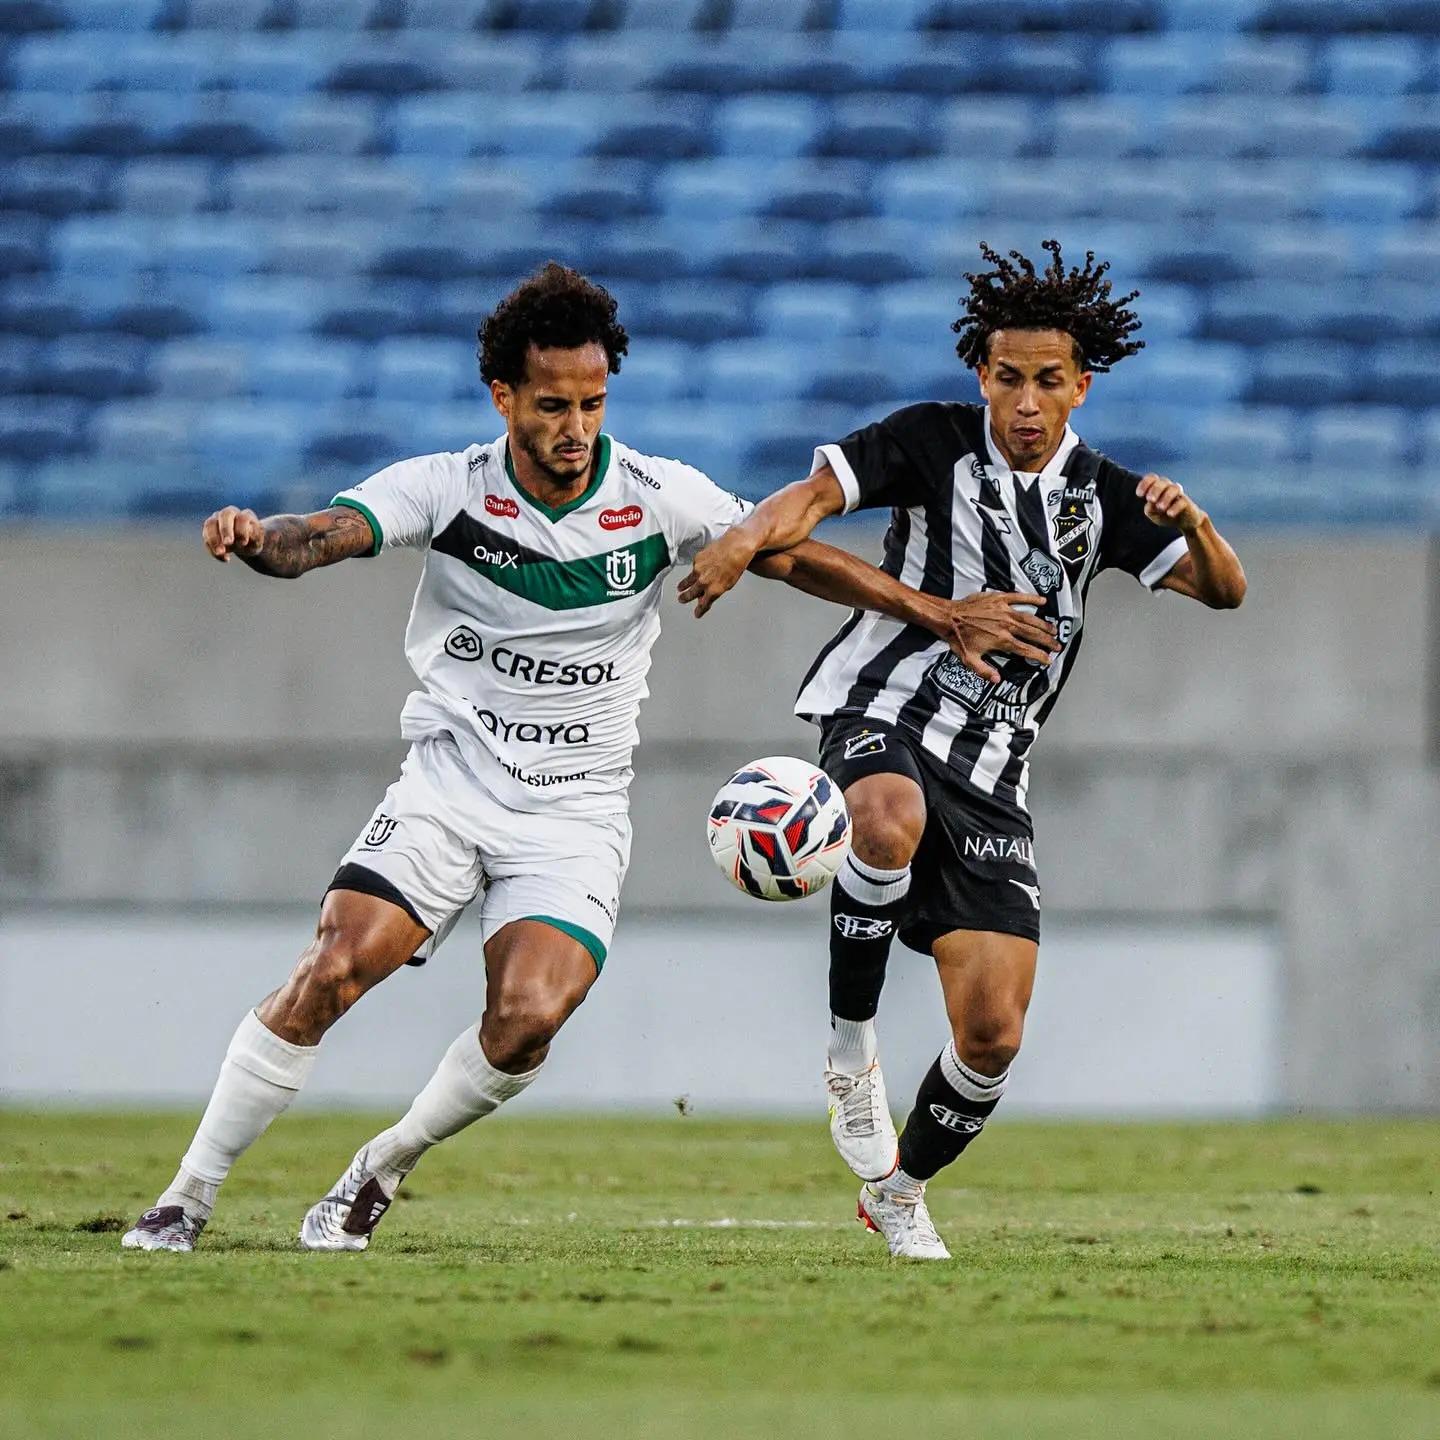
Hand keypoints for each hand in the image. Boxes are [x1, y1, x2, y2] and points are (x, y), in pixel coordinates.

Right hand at [202, 506, 265, 562]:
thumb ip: (252, 538)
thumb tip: (241, 541)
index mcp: (245, 515)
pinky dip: (212, 549)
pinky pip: (206, 537)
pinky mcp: (208, 530)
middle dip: (225, 529)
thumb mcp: (257, 541)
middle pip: (224, 514)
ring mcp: (217, 520)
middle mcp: (229, 514)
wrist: (245, 544)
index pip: (242, 518)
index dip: (242, 530)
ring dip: (213, 539)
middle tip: (228, 543)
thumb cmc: (253, 541)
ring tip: (221, 553)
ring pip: (210, 524)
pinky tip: (225, 559)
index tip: (244, 543)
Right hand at [677, 530, 758, 616]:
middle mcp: (704, 581)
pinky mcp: (696, 559)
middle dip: (685, 598)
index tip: (697, 614)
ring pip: (687, 581)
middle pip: (690, 594)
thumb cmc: (736, 565)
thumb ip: (715, 591)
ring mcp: (698, 570)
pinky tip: (699, 569)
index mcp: (713, 590)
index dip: (699, 610)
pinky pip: (694, 568)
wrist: (735, 547)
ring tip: (680, 588)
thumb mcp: (728, 584)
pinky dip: (695, 570)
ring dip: (683, 586)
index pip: (703, 605)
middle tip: (681, 600)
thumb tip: (705, 597)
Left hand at [932, 591, 1060, 683]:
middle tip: (1057, 645)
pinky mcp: (999, 599)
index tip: (1048, 660)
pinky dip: (1032, 599)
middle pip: (1033, 634)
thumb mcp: (969, 660)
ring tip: (1054, 629)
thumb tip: (998, 680)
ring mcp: (1004, 611)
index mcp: (1001, 641)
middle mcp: (1006, 625)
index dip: (1039, 656)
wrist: (948, 617)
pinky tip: (1042, 601)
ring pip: (1030, 618)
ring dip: (1044, 624)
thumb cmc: (957, 638)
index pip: (1026, 650)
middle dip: (1047, 641)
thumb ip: (985, 671)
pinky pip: (1019, 597)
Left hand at [1137, 474, 1205, 533]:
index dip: (1145, 484)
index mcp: (1158, 488)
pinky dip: (1175, 507)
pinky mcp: (1187, 503)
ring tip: (1161, 507)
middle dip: (1155, 489)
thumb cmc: (1164, 515)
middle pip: (1162, 482)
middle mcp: (1168, 488)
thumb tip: (1150, 504)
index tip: (1139, 494)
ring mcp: (1179, 494)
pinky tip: (1170, 514)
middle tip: (1150, 499)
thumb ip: (1149, 509)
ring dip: (1166, 496)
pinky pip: (1182, 501)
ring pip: (1174, 488)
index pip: (1152, 478)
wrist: (1184, 522)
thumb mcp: (1153, 514)